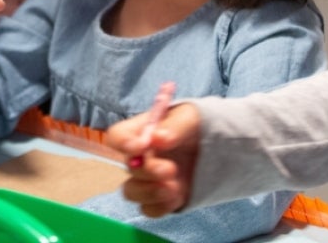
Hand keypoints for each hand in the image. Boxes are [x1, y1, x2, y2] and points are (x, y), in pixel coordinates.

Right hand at [106, 102, 201, 216]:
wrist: (210, 148)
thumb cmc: (192, 126)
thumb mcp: (188, 118)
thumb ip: (173, 126)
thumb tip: (157, 138)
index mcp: (138, 132)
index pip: (116, 137)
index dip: (123, 143)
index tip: (142, 146)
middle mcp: (137, 157)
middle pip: (126, 168)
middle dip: (147, 171)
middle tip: (170, 169)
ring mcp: (145, 180)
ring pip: (131, 192)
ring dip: (150, 192)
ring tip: (174, 187)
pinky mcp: (157, 199)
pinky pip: (149, 209)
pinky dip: (162, 206)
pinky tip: (178, 195)